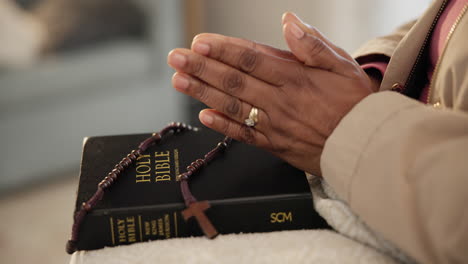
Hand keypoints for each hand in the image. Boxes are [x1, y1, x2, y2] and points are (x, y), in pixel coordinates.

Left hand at [167, 13, 373, 175]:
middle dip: (201, 68)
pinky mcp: (274, 145)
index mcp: (296, 78)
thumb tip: (289, 22)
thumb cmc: (355, 104)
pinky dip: (222, 126)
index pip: (251, 59)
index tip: (199, 43)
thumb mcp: (344, 66)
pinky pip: (244, 135)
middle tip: (176, 58)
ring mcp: (275, 125)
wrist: (364, 146)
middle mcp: (280, 101)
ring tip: (179, 81)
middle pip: (234, 81)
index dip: (223, 50)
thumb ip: (313, 45)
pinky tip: (203, 115)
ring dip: (203, 92)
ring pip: (232, 106)